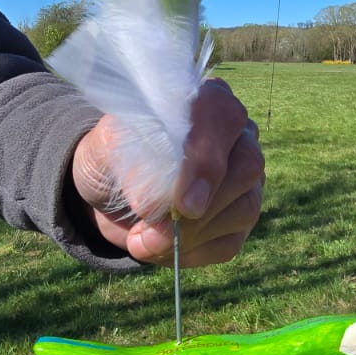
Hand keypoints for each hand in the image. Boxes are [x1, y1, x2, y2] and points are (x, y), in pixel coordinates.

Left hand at [71, 79, 264, 266]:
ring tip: (142, 241)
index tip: (183, 203)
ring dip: (190, 236)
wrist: (109, 188)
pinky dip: (191, 253)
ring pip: (244, 208)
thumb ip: (131, 162)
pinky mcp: (237, 219)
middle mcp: (236, 136)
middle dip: (202, 208)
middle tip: (154, 232)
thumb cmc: (114, 153)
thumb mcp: (108, 146)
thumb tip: (152, 207)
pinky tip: (158, 249)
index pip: (223, 117)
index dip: (207, 161)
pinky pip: (230, 242)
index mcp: (206, 101)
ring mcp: (244, 179)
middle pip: (248, 166)